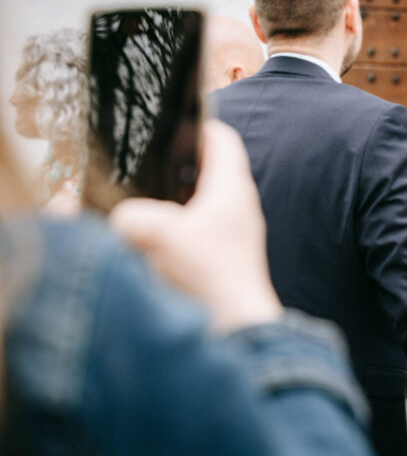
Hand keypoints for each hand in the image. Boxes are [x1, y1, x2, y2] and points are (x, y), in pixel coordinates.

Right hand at [110, 120, 282, 330]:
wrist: (237, 332)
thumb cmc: (209, 277)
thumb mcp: (158, 235)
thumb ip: (129, 217)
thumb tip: (119, 220)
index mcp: (232, 189)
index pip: (221, 139)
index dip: (196, 125)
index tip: (167, 123)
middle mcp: (238, 208)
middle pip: (208, 170)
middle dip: (176, 164)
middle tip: (143, 162)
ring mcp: (233, 236)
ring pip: (200, 203)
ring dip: (172, 200)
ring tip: (138, 199)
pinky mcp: (222, 262)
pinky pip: (196, 233)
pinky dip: (174, 229)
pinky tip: (148, 240)